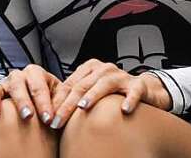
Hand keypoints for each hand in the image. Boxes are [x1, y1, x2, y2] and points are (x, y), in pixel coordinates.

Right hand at [0, 64, 60, 129]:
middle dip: (22, 101)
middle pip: (18, 85)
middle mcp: (18, 76)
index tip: (48, 119)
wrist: (36, 99)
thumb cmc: (50, 97)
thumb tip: (58, 115)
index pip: (39, 86)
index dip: (44, 103)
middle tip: (28, 116)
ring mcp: (3, 85)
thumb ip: (62, 102)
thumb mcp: (60, 96)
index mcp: (36, 73)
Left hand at [48, 59, 172, 128]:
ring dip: (94, 95)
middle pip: (83, 86)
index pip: (70, 85)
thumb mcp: (91, 91)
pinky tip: (124, 109)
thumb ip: (74, 97)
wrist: (143, 90)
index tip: (47, 118)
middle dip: (68, 105)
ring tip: (83, 107)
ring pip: (105, 83)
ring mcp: (123, 76)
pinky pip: (134, 91)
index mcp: (91, 69)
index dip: (57, 102)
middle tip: (57, 122)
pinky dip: (129, 99)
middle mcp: (106, 70)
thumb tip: (49, 112)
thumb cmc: (112, 93)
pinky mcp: (139, 85)